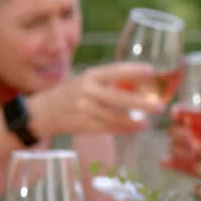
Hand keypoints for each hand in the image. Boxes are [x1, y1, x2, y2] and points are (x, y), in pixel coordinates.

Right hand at [28, 61, 160, 137]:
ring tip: (148, 123)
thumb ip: (108, 82)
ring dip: (132, 121)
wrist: (42, 112)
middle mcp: (86, 91)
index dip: (132, 70)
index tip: (151, 71)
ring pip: (112, 116)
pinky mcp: (81, 125)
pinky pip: (105, 128)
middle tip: (159, 106)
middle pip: (116, 97)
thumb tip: (142, 84)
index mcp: (89, 76)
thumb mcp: (86, 80)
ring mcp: (83, 110)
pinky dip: (121, 129)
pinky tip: (134, 129)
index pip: (114, 71)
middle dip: (139, 102)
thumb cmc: (70, 93)